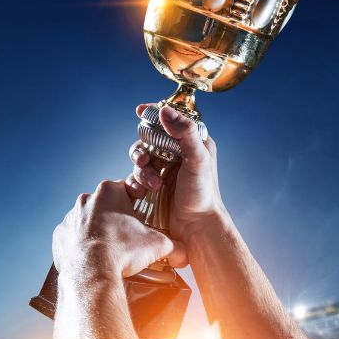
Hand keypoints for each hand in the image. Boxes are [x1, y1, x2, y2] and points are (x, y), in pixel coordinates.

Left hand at [53, 180, 186, 281]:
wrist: (92, 273)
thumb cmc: (123, 251)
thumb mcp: (157, 245)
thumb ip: (174, 245)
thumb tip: (185, 254)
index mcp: (109, 191)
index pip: (126, 190)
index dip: (135, 205)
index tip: (139, 219)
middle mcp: (86, 199)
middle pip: (105, 206)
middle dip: (115, 219)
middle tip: (126, 238)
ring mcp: (70, 217)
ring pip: (87, 221)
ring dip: (97, 232)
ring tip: (109, 251)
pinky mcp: (59, 236)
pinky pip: (72, 238)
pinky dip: (81, 247)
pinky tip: (92, 258)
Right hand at [126, 104, 226, 243]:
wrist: (196, 227)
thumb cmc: (204, 193)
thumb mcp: (197, 159)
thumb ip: (184, 132)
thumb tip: (164, 111)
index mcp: (192, 142)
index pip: (171, 120)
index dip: (154, 114)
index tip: (140, 110)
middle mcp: (176, 153)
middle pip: (148, 139)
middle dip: (142, 149)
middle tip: (143, 161)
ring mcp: (163, 169)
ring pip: (140, 158)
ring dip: (142, 170)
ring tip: (154, 184)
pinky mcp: (152, 184)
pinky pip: (135, 176)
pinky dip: (136, 182)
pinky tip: (142, 192)